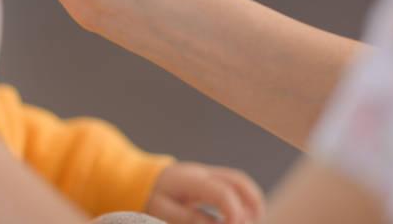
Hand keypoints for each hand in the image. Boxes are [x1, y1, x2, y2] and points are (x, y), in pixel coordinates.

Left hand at [145, 162, 264, 223]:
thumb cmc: (151, 196)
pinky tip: (243, 218)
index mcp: (191, 181)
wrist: (140, 179)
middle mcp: (204, 173)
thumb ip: (190, 218)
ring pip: (240, 181)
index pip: (223, 193)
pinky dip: (244, 201)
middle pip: (239, 182)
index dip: (234, 214)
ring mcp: (208, 173)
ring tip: (252, 222)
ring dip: (252, 203)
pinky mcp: (211, 179)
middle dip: (252, 206)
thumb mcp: (163, 210)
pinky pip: (235, 185)